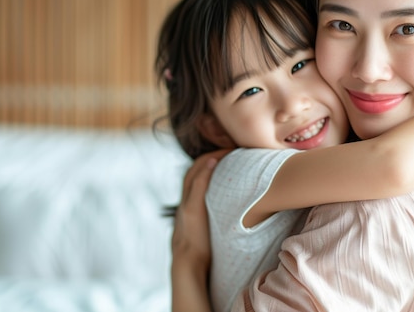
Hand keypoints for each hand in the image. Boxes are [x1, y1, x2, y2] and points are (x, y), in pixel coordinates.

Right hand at [172, 153, 219, 267]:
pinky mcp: (191, 211)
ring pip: (193, 174)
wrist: (188, 265)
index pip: (194, 176)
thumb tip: (229, 212)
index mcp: (187, 205)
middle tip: (228, 147)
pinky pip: (196, 187)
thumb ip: (211, 218)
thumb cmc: (200, 251)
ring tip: (225, 150)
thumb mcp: (204, 230)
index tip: (225, 155)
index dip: (207, 163)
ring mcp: (186, 205)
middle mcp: (184, 202)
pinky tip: (214, 162)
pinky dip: (204, 172)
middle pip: (193, 170)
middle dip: (210, 156)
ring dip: (208, 159)